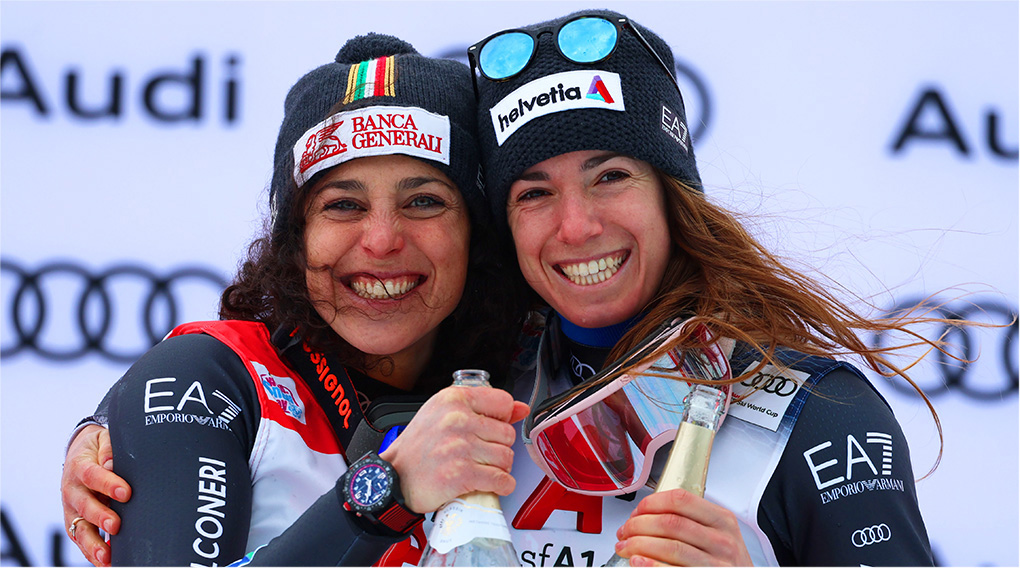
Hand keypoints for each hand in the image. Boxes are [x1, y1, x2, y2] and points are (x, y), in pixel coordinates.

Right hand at [61, 425, 131, 566]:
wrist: (79, 453)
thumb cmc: (96, 448)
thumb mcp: (102, 440)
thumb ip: (109, 450)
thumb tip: (112, 463)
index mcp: (79, 467)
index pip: (93, 476)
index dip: (108, 484)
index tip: (126, 492)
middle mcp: (72, 490)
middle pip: (84, 506)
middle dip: (100, 517)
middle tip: (116, 525)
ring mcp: (72, 509)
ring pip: (79, 528)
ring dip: (92, 544)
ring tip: (106, 556)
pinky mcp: (75, 522)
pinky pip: (81, 539)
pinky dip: (91, 552)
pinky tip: (104, 561)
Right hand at [380, 385, 528, 512]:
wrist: (393, 478)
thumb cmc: (418, 447)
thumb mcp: (444, 413)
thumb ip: (483, 407)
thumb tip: (520, 408)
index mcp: (453, 399)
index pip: (504, 402)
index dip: (502, 418)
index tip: (491, 428)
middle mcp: (457, 420)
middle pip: (507, 433)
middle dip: (499, 447)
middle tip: (481, 454)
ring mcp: (460, 447)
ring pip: (506, 457)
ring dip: (499, 468)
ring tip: (481, 468)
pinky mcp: (462, 474)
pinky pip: (501, 480)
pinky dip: (502, 485)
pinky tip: (490, 483)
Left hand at [613, 488, 752, 566]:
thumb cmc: (726, 561)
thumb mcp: (718, 534)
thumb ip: (690, 520)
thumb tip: (646, 515)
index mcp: (722, 520)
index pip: (680, 499)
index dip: (651, 503)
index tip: (637, 511)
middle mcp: (722, 540)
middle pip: (670, 523)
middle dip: (639, 525)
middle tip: (625, 531)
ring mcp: (717, 564)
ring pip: (670, 547)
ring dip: (639, 545)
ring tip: (625, 547)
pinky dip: (651, 566)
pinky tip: (638, 562)